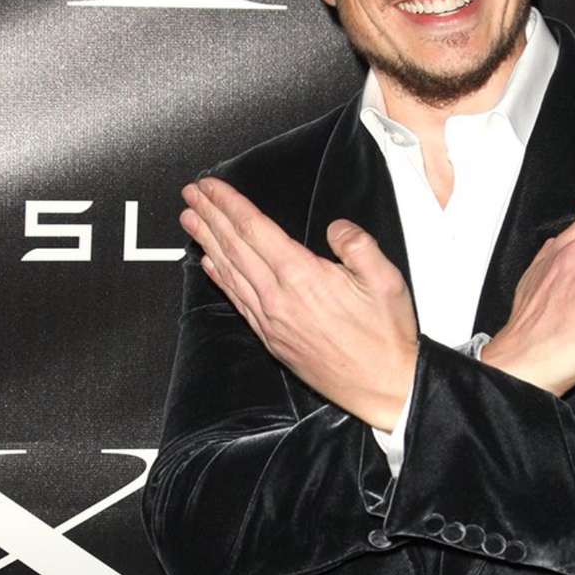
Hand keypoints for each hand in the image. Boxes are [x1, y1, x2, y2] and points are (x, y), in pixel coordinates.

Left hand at [180, 177, 418, 429]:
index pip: (254, 229)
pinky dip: (219, 279)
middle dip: (209, 216)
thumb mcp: (385, 279)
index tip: (211, 187)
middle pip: (233, 247)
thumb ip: (357, 244)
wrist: (382, 386)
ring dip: (206, 243)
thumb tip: (336, 227)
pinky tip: (209, 265)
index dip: (228, 204)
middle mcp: (278, 298)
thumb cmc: (384, 336)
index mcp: (302, 276)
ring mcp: (271, 320)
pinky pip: (237, 300)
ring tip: (190, 221)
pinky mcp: (271, 338)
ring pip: (229, 272)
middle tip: (191, 195)